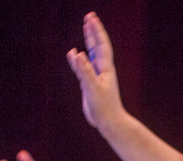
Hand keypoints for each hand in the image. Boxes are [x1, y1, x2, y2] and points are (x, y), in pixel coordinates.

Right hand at [66, 12, 125, 129]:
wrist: (109, 121)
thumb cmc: (104, 107)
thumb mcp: (93, 88)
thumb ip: (84, 71)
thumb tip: (77, 54)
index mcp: (105, 68)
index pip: (100, 45)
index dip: (96, 31)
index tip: (90, 18)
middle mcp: (101, 69)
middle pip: (97, 45)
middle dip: (93, 30)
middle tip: (89, 16)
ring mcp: (96, 76)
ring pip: (90, 53)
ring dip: (88, 40)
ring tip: (85, 27)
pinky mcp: (89, 83)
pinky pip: (82, 67)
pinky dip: (77, 58)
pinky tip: (73, 54)